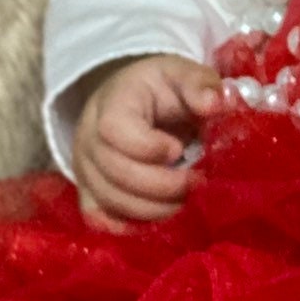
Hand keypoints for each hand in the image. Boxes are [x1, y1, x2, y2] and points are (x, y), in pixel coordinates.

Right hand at [71, 52, 224, 229]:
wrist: (134, 102)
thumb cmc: (162, 90)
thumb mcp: (182, 74)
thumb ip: (200, 84)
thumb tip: (215, 103)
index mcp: (112, 102)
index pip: (114, 130)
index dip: (148, 147)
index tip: (178, 149)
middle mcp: (88, 136)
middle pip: (114, 172)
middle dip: (162, 186)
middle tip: (195, 182)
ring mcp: (84, 167)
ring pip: (110, 200)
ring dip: (153, 209)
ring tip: (185, 201)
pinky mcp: (88, 191)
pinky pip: (98, 218)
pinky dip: (128, 226)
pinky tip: (158, 221)